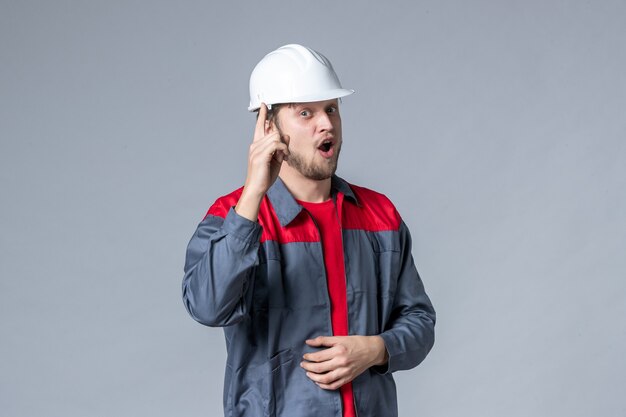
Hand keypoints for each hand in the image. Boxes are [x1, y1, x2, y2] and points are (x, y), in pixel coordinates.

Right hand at [235, 103, 289, 220]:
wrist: (257, 189)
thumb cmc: (264, 176)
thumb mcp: (276, 160)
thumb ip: (281, 148)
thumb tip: (286, 135)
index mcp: (257, 145)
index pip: (259, 126)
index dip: (262, 115)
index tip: (264, 105)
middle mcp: (255, 145)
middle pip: (272, 131)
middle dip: (282, 139)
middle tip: (284, 153)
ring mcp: (256, 150)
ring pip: (275, 136)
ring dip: (284, 145)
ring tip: (284, 156)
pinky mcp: (260, 155)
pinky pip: (276, 144)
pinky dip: (283, 149)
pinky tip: (284, 157)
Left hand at [300, 335, 387, 389]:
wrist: (372, 351)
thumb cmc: (356, 342)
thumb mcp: (340, 338)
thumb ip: (323, 340)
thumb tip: (309, 341)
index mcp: (339, 350)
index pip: (319, 357)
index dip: (309, 357)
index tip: (304, 356)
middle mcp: (341, 362)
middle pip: (320, 368)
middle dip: (308, 367)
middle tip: (303, 365)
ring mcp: (345, 372)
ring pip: (326, 379)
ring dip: (314, 377)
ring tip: (309, 374)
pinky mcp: (348, 378)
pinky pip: (334, 385)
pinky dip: (325, 386)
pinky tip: (319, 382)